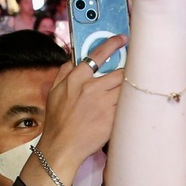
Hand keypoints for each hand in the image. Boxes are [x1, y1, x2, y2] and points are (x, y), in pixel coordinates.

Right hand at [40, 35, 125, 178]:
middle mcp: (91, 89)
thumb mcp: (54, 92)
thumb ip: (64, 72)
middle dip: (126, 70)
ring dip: (129, 87)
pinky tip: (130, 105)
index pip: (98, 55)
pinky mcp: (113, 119)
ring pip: (126, 87)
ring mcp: (104, 104)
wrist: (63, 147)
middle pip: (119, 71)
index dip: (113, 44)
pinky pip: (126, 105)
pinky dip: (129, 103)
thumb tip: (74, 57)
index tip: (123, 39)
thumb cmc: (58, 120)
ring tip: (132, 88)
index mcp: (76, 79)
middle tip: (131, 70)